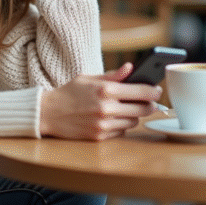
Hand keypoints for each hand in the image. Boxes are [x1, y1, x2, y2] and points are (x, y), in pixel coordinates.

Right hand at [39, 63, 161, 140]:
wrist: (48, 113)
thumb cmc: (69, 93)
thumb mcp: (89, 78)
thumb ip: (112, 75)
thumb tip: (130, 68)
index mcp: (105, 90)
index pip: (141, 91)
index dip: (153, 91)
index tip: (157, 90)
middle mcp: (106, 108)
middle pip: (143, 109)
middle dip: (149, 105)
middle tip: (149, 101)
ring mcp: (103, 124)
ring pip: (133, 121)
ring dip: (134, 115)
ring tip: (128, 108)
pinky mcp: (99, 136)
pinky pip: (121, 132)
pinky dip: (122, 125)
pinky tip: (114, 118)